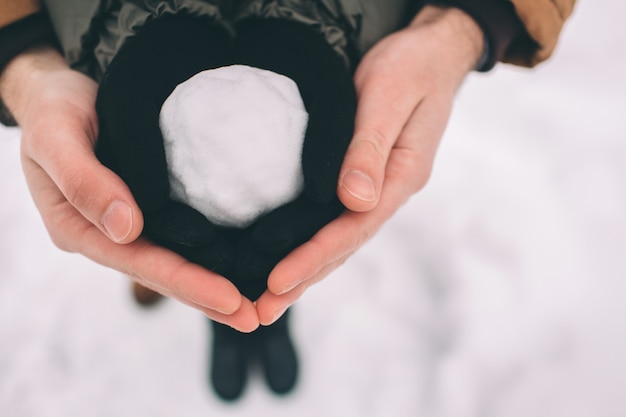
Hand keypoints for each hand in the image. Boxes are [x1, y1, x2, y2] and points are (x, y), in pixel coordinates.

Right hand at [0, 46, 258, 331]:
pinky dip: (208, 253)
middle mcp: (106, 234)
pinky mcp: (146, 207)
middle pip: (161, 273)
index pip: (139, 263)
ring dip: (211, 286)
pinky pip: (179, 236)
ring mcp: (126, 225)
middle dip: (207, 297)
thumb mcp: (56, 137)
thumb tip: (126, 229)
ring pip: (173, 261)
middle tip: (252, 318)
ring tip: (253, 308)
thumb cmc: (52, 109)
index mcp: (79, 228)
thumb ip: (83, 181)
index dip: (185, 283)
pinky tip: (239, 265)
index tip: (229, 299)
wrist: (56, 91)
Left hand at [255, 5, 485, 324]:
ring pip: (338, 239)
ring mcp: (377, 188)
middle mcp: (389, 192)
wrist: (430, 52)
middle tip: (259, 312)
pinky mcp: (363, 178)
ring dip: (306, 271)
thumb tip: (355, 201)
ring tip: (267, 300)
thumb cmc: (412, 67)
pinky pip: (335, 219)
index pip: (353, 229)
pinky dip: (312, 244)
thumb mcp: (391, 97)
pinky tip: (288, 257)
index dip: (314, 257)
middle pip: (343, 246)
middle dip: (303, 279)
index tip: (277, 282)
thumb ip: (372, 149)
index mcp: (401, 178)